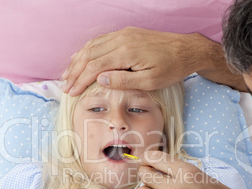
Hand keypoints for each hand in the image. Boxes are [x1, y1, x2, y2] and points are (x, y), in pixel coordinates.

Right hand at [62, 27, 219, 95]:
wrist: (186, 49)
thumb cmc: (170, 68)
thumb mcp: (150, 81)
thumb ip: (124, 80)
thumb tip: (100, 79)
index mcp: (126, 53)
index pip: (94, 66)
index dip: (80, 80)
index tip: (71, 92)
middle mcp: (121, 39)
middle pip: (89, 54)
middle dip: (75, 71)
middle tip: (65, 86)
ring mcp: (123, 34)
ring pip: (92, 45)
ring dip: (78, 60)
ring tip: (67, 73)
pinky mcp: (127, 33)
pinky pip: (101, 40)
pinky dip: (88, 50)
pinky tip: (82, 57)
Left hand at [134, 151, 251, 188]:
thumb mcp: (202, 176)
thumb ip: (179, 171)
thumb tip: (156, 165)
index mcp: (188, 172)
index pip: (155, 157)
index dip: (147, 158)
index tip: (146, 162)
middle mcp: (178, 188)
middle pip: (145, 175)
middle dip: (146, 176)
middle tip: (152, 181)